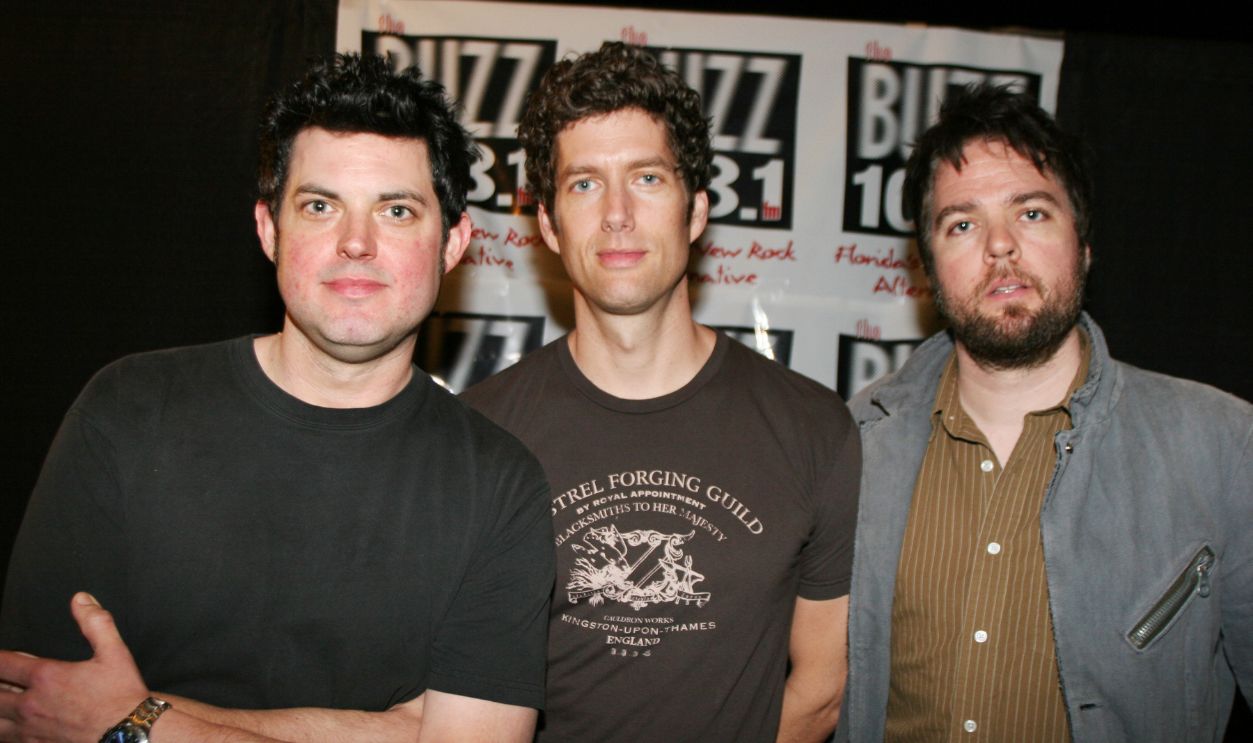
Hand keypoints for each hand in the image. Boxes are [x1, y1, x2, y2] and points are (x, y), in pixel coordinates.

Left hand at [0, 593, 148, 742]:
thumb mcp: (114, 652)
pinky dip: (4, 731)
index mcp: (47, 677)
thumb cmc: (121, 696)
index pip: (4, 664)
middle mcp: (31, 705)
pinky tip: (8, 726)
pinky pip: (7, 740)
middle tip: (0, 679)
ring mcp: (31, 729)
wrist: (129, 734)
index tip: (0, 658)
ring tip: (2, 701)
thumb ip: (95, 623)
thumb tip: (81, 599)